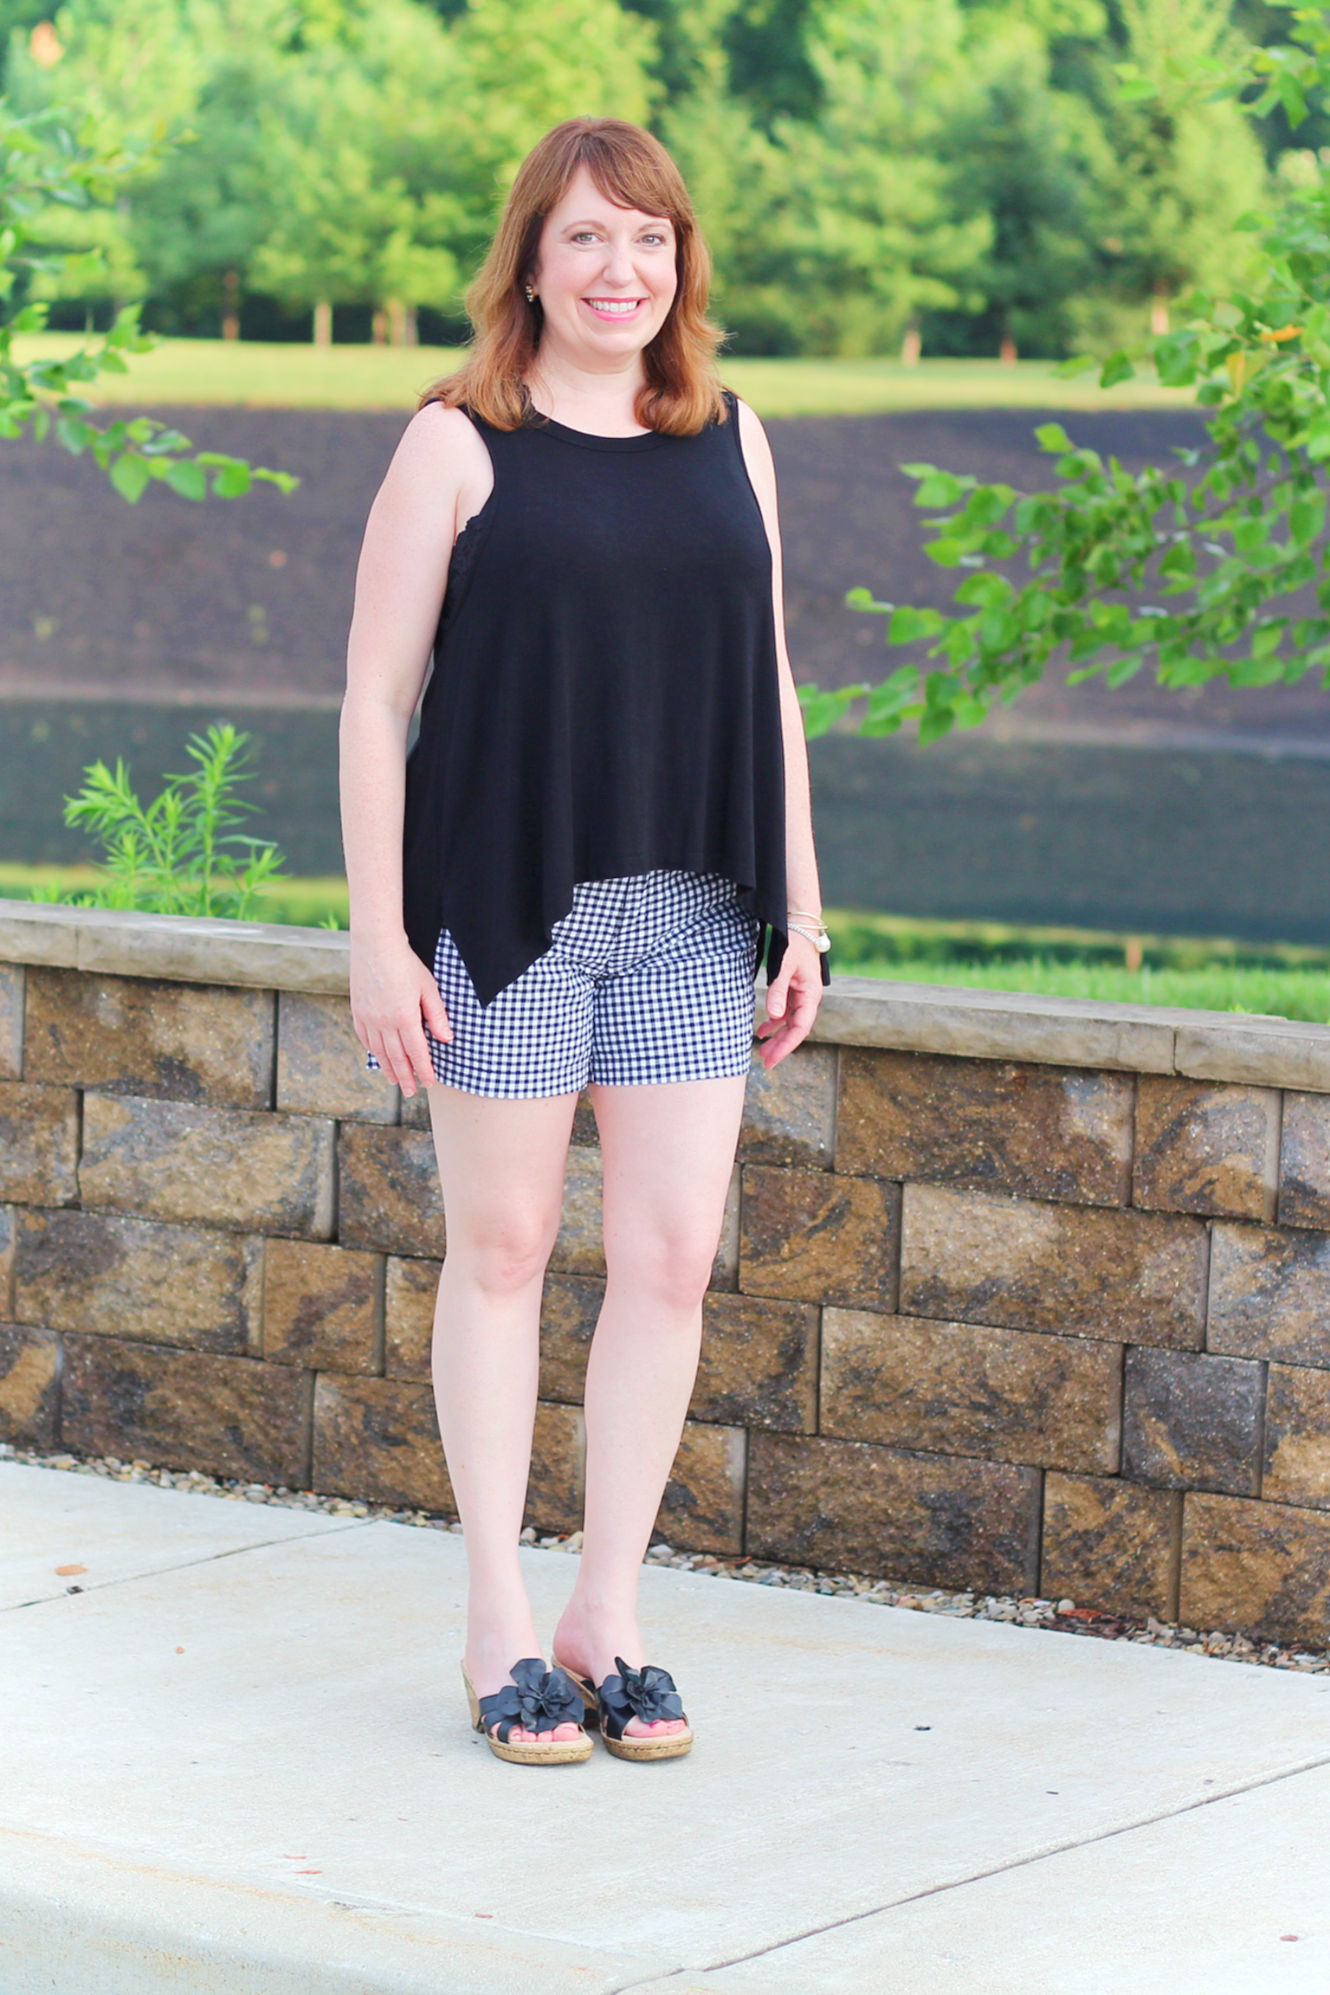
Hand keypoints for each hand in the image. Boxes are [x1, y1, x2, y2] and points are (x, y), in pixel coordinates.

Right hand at [350, 935, 452, 1095]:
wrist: (375, 945)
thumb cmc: (406, 964)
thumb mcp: (429, 988)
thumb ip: (437, 1016)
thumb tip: (447, 1040)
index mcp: (405, 1017)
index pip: (417, 1052)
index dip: (424, 1070)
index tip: (429, 1083)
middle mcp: (384, 1022)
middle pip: (397, 1057)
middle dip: (406, 1077)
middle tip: (412, 1091)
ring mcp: (368, 1018)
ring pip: (380, 1051)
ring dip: (389, 1069)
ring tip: (396, 1081)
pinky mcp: (358, 1011)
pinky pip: (365, 1038)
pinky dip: (374, 1051)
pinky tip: (380, 1058)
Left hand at [754, 931, 822, 1069]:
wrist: (800, 923)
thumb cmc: (794, 942)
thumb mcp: (783, 966)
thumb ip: (777, 991)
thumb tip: (773, 1016)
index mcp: (811, 994)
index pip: (800, 1028)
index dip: (787, 1046)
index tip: (772, 1059)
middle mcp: (808, 997)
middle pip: (795, 1029)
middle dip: (781, 1046)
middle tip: (765, 1062)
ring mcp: (801, 994)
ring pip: (789, 1022)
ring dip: (777, 1036)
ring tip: (762, 1050)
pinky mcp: (793, 989)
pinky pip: (785, 1011)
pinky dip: (774, 1021)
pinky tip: (763, 1030)